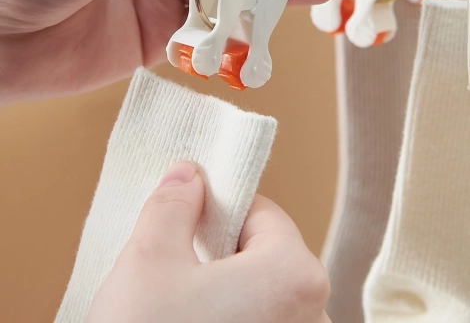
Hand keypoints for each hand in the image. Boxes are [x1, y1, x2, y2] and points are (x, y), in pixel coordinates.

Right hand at [86, 161, 330, 322]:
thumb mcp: (149, 259)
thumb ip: (173, 204)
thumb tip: (187, 175)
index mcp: (295, 274)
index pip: (261, 212)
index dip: (219, 208)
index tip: (189, 215)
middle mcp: (314, 316)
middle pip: (264, 253)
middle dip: (218, 251)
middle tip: (177, 263)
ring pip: (260, 293)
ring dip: (222, 289)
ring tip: (180, 304)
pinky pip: (260, 322)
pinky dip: (231, 317)